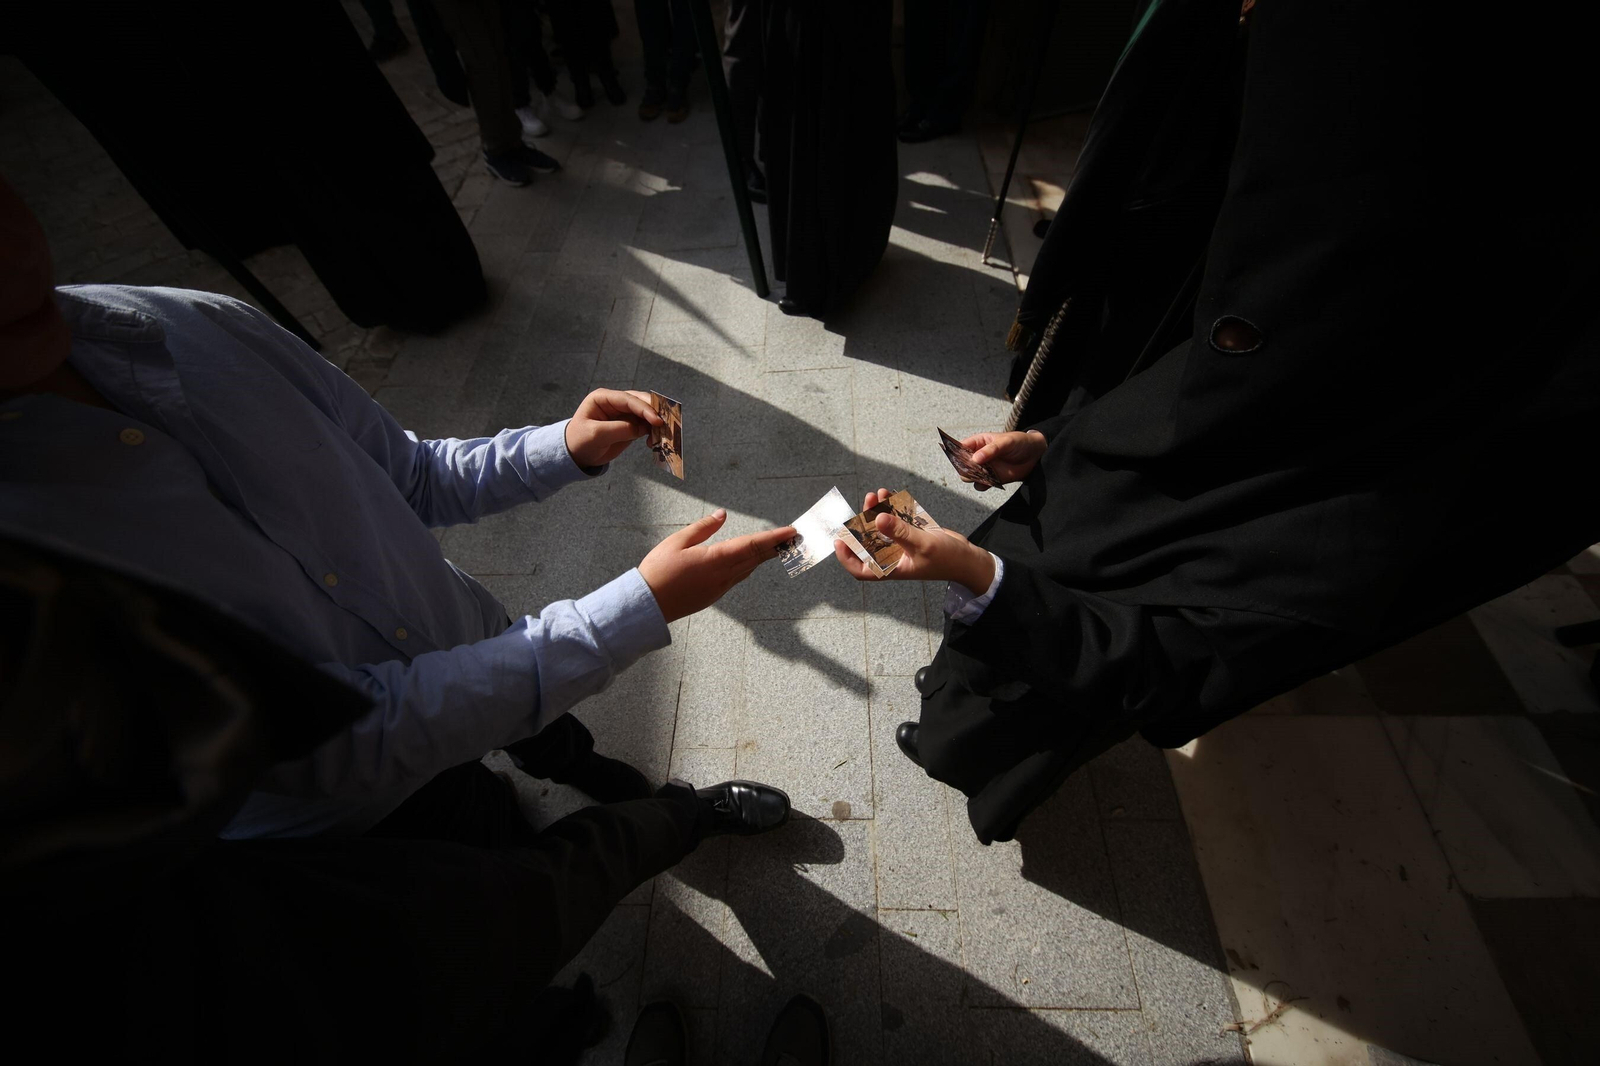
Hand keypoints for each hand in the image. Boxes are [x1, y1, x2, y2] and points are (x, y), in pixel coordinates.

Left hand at [565, 389, 661, 468]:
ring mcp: (625, 414)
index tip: (657, 420)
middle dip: (655, 411)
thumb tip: (643, 428)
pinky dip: (654, 432)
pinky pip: (647, 426)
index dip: (644, 408)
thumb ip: (620, 429)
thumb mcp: (596, 434)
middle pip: (641, 402)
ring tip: (663, 435)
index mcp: (604, 398)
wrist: (576, 456)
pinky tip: (655, 441)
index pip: (628, 399)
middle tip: (667, 422)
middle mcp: (616, 403)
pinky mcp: (631, 426)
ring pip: (647, 414)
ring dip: (656, 423)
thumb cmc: (580, 441)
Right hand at [639, 509, 797, 622]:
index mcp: (716, 559)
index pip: (752, 545)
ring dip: (764, 556)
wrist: (648, 606)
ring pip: (748, 569)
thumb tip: (722, 514)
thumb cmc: (658, 571)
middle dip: (776, 546)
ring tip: (778, 546)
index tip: (791, 532)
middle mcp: (723, 575)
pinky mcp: (714, 595)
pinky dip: (749, 566)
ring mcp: (720, 588)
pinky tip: (751, 560)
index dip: (774, 538)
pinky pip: (738, 577)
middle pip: (756, 558)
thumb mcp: (677, 542)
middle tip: (795, 537)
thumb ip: (703, 528)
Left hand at [832, 489, 995, 589]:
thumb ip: (899, 531)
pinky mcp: (912, 535)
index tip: (839, 541)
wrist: (968, 559)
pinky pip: (896, 521)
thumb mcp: (922, 544)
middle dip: (864, 522)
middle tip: (865, 501)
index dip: (847, 558)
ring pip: (881, 529)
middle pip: (869, 542)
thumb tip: (876, 518)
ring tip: (877, 493)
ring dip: (877, 511)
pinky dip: (892, 508)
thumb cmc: (947, 559)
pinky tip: (889, 494)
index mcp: (892, 568)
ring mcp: (902, 546)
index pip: (861, 569)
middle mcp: (894, 557)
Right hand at [961, 430, 1047, 489]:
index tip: (957, 458)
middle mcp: (977, 456)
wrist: (1035, 455)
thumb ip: (991, 449)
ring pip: (968, 476)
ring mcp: (983, 468)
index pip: (960, 447)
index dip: (955, 452)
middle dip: (964, 468)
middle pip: (961, 464)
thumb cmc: (1019, 442)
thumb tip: (975, 459)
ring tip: (985, 474)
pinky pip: (980, 485)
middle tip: (975, 468)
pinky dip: (983, 485)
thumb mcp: (1006, 442)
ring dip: (973, 477)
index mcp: (978, 442)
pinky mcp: (991, 479)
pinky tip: (992, 481)